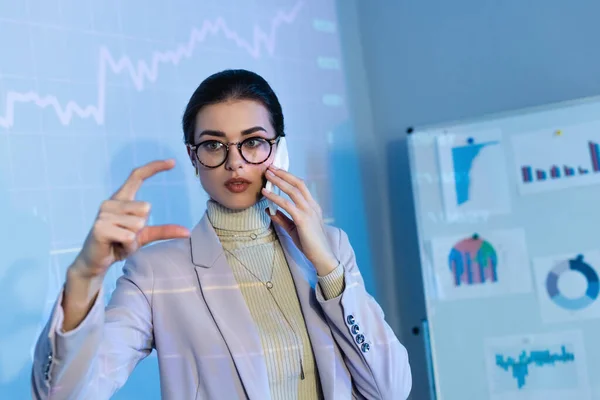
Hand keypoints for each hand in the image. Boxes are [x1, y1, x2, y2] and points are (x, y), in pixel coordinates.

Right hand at [70, 159, 190, 279]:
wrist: (96, 261)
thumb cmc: (118, 244)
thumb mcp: (143, 236)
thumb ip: (163, 231)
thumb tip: (187, 232)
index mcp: (121, 199)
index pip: (137, 176)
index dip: (154, 167)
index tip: (173, 162)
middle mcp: (111, 202)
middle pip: (146, 208)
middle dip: (141, 228)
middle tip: (126, 236)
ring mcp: (103, 214)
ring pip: (138, 223)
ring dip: (133, 239)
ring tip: (119, 242)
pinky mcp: (100, 228)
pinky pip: (128, 236)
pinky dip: (127, 246)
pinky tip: (116, 246)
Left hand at [262, 165, 337, 275]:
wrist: (321, 257)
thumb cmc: (310, 244)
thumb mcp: (294, 229)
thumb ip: (283, 219)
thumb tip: (269, 210)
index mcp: (312, 207)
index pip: (301, 186)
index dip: (289, 177)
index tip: (277, 172)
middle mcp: (312, 206)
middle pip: (298, 183)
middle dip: (284, 174)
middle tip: (271, 167)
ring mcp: (308, 211)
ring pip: (292, 190)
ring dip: (279, 181)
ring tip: (268, 175)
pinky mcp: (302, 219)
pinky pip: (286, 204)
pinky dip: (275, 197)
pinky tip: (265, 194)